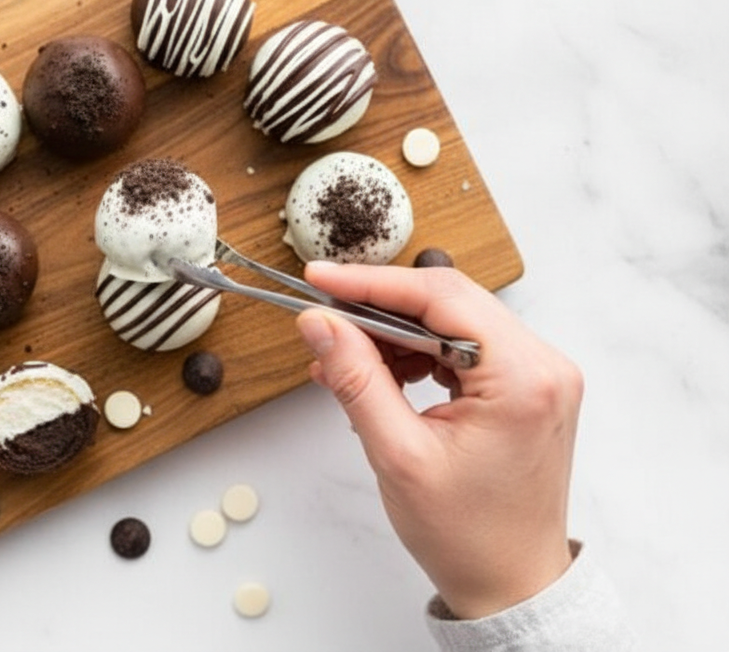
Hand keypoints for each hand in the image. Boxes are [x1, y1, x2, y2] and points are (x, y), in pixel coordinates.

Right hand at [296, 263, 580, 619]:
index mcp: (524, 378)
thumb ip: (356, 379)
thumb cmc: (467, 535)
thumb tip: (320, 324)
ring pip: (453, 320)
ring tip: (345, 363)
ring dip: (395, 334)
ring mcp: (540, 374)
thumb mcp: (397, 455)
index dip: (372, 283)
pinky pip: (464, 345)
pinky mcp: (527, 386)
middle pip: (449, 301)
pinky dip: (418, 353)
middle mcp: (544, 366)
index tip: (320, 280)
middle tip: (324, 319)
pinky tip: (381, 375)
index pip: (441, 297)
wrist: (510, 583)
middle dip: (379, 307)